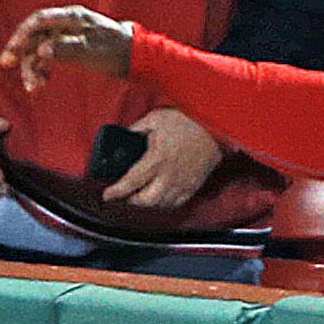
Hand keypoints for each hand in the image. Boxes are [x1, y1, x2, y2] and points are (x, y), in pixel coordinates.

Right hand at [0, 3, 138, 94]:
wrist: (137, 57)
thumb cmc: (116, 51)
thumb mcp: (92, 51)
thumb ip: (66, 49)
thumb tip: (42, 50)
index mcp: (72, 18)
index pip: (39, 21)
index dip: (22, 34)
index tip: (12, 51)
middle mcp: (67, 24)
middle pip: (36, 35)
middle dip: (22, 51)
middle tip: (7, 64)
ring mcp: (69, 36)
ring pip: (42, 48)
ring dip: (34, 65)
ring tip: (32, 86)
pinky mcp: (71, 49)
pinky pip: (51, 57)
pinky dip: (44, 69)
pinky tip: (40, 82)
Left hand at [104, 105, 225, 212]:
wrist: (216, 128)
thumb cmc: (188, 122)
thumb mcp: (155, 119)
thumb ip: (136, 129)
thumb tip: (124, 137)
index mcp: (157, 159)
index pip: (131, 182)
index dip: (116, 191)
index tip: (106, 195)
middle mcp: (169, 176)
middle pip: (146, 201)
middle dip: (132, 200)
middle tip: (125, 194)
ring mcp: (183, 183)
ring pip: (161, 205)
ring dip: (148, 202)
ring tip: (141, 194)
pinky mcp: (193, 186)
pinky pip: (176, 203)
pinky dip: (164, 203)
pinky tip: (160, 195)